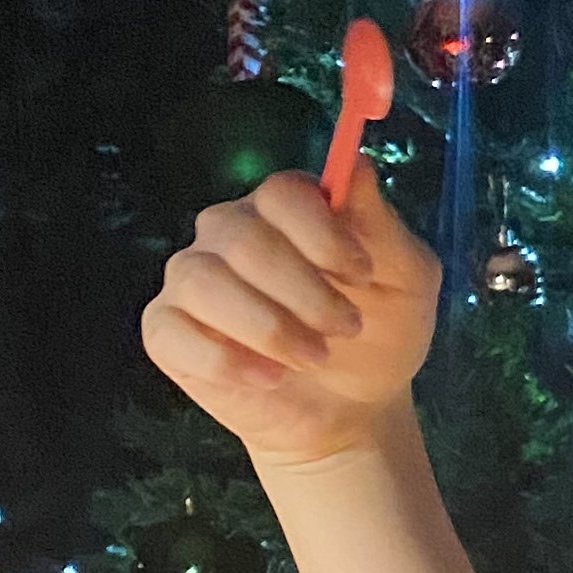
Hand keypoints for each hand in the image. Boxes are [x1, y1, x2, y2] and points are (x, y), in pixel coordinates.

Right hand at [139, 166, 439, 471]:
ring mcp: (192, 278)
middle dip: (303, 291)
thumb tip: (355, 165)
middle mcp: (230, 231)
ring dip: (269, 327)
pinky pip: (172, 331)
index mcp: (286, 208)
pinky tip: (270, 378)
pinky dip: (227, 361)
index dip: (321, 233)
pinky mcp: (166, 330)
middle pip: (242, 236)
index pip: (282, 192)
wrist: (352, 407)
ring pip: (203, 280)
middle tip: (347, 327)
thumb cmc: (381, 331)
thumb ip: (382, 225)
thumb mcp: (406, 279)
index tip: (361, 274)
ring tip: (314, 357)